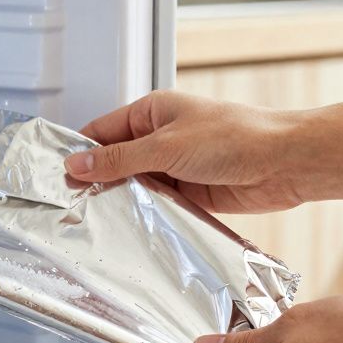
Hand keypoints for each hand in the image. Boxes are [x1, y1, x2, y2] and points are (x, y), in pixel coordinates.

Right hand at [64, 91, 305, 213]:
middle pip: (116, 162)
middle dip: (98, 182)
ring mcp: (176, 167)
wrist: (285, 163)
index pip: (102, 131)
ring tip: (95, 223)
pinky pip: (158, 206)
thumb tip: (76, 164)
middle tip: (70, 206)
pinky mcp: (190, 194)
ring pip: (136, 187)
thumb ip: (118, 159)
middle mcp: (162, 138)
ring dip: (123, 202)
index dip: (79, 153)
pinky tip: (130, 230)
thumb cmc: (236, 137)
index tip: (57, 177)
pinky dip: (146, 217)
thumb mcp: (165, 146)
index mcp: (152, 112)